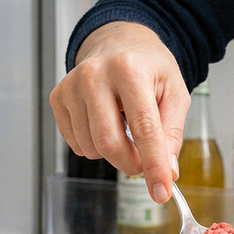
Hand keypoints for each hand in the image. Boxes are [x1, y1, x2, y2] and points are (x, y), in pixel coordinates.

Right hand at [50, 21, 186, 202]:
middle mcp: (95, 75)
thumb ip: (172, 133)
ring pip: (92, 148)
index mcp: (130, 69)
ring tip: (125, 127)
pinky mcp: (58, 98)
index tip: (161, 192)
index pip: (144, 129)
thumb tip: (167, 171)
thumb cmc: (149, 67)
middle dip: (131, 163)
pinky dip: (95, 145)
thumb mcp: (174, 92)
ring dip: (113, 152)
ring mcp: (71, 86)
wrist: (118, 41)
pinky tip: (105, 122)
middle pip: (109, 143)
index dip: (154, 165)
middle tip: (144, 160)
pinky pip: (76, 144)